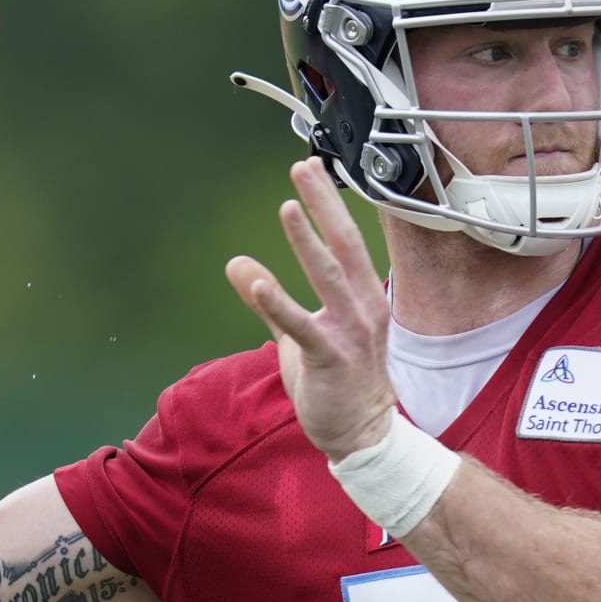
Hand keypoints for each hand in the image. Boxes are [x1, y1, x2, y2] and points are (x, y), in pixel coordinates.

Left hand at [226, 159, 396, 460]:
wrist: (362, 434)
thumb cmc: (336, 382)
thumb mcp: (299, 334)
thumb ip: (269, 298)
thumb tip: (237, 264)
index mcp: (363, 297)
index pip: (347, 240)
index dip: (329, 204)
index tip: (311, 169)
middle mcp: (363, 308)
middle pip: (344, 245)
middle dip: (325, 204)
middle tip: (305, 168)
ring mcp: (350, 333)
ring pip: (330, 277)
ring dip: (308, 241)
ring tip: (290, 206)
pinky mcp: (329, 359)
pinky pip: (303, 327)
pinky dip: (280, 304)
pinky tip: (258, 283)